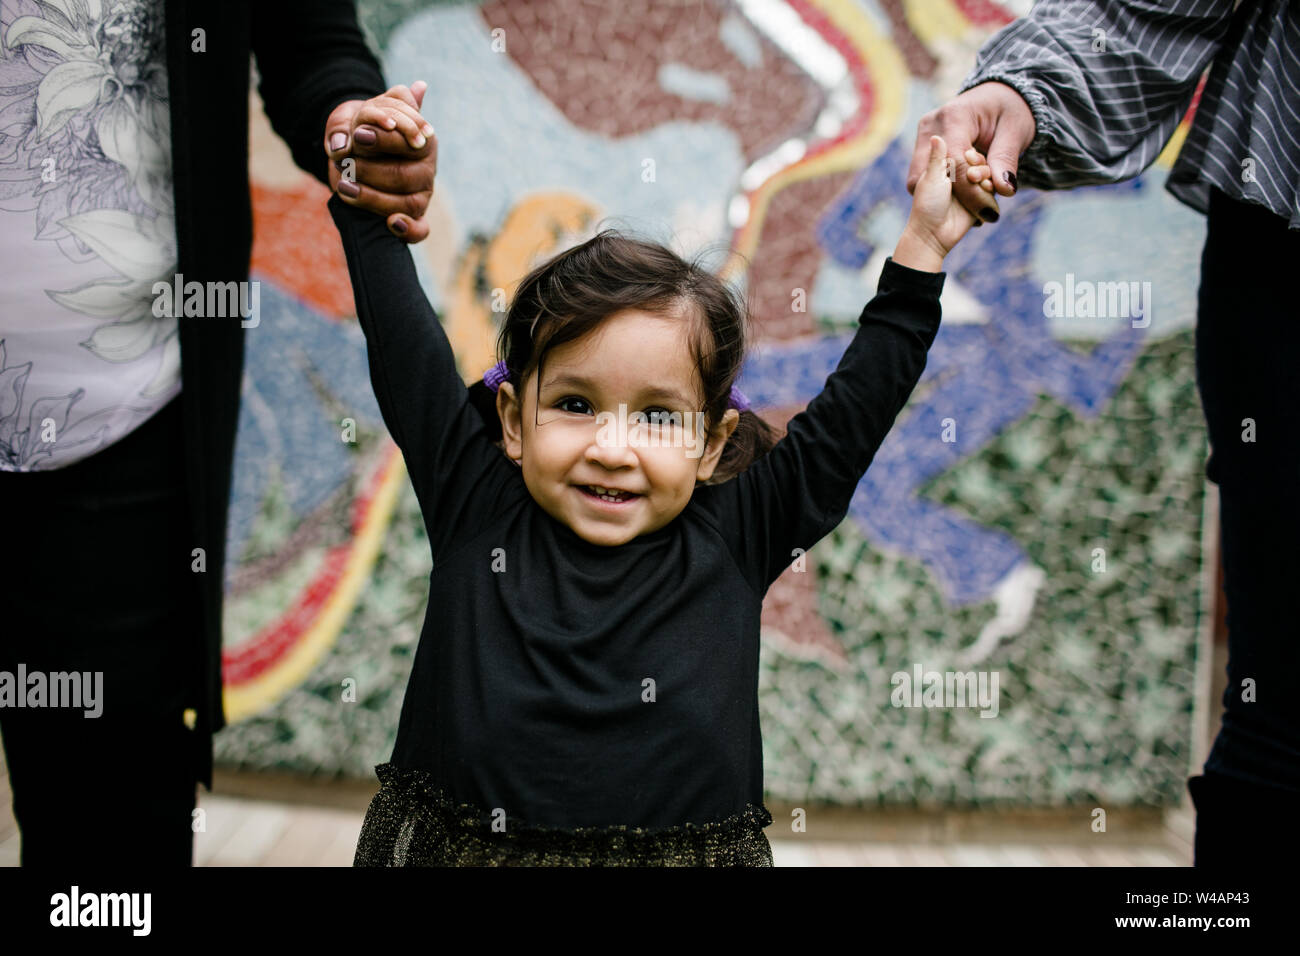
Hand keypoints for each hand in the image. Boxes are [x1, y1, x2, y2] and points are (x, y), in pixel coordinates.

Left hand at [325, 81, 437, 241]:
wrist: (351, 153)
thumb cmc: (356, 130)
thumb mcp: (356, 115)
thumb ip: (378, 108)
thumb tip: (417, 89)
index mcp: (423, 139)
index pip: (412, 141)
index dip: (385, 140)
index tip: (357, 135)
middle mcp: (426, 168)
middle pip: (404, 175)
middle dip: (370, 170)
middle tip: (343, 163)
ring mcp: (421, 195)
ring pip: (406, 204)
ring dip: (372, 197)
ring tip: (344, 186)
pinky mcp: (414, 217)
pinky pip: (420, 230)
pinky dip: (408, 230)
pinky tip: (392, 224)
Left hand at [894, 135, 983, 270]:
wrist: (934, 235)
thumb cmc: (927, 205)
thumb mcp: (931, 178)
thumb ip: (937, 157)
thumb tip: (936, 137)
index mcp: (944, 161)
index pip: (963, 146)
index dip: (968, 153)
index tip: (968, 156)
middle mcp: (958, 170)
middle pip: (977, 159)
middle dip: (977, 166)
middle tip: (973, 176)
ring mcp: (970, 183)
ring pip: (986, 171)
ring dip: (985, 177)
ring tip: (978, 183)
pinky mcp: (980, 195)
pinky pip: (993, 186)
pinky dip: (990, 189)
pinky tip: (985, 191)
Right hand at [905, 81, 1035, 222]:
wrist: (996, 97)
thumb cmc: (1009, 110)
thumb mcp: (1016, 132)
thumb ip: (1006, 160)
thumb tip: (1004, 190)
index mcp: (955, 116)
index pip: (955, 162)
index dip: (970, 190)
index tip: (988, 210)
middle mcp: (931, 125)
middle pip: (930, 174)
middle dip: (957, 195)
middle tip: (985, 201)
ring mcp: (922, 136)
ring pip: (920, 180)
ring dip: (947, 193)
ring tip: (977, 188)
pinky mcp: (921, 148)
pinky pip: (923, 178)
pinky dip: (943, 188)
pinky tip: (965, 185)